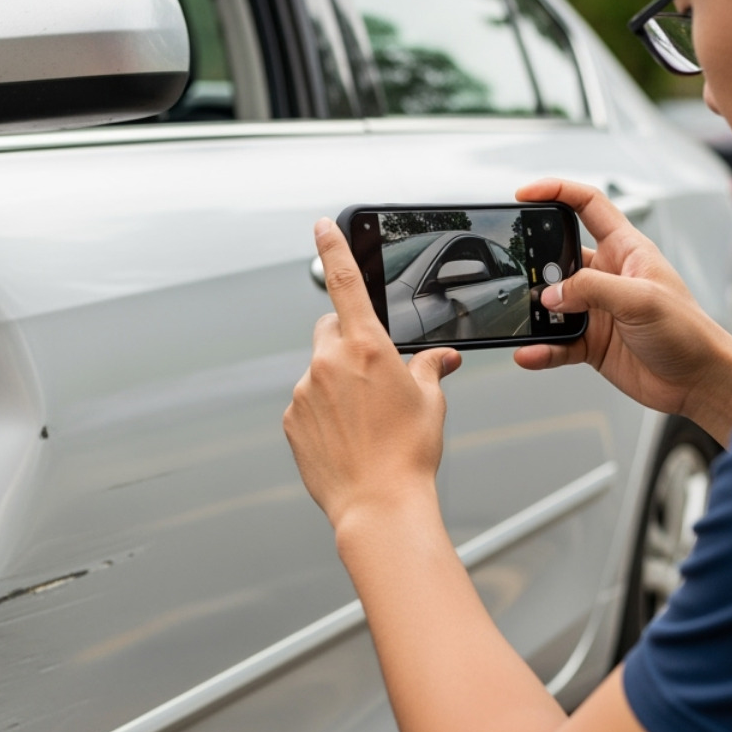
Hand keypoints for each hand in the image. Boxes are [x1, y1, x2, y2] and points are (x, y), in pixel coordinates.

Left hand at [284, 219, 461, 528]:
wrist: (378, 505)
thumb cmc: (408, 455)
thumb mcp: (431, 403)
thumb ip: (430, 369)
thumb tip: (440, 359)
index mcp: (367, 348)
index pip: (346, 283)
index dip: (334, 248)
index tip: (321, 226)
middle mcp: (328, 363)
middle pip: (331, 331)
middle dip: (348, 341)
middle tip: (373, 375)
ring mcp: (305, 392)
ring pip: (320, 372)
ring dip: (338, 384)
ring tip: (365, 422)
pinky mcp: (291, 420)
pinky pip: (308, 404)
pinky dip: (324, 412)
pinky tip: (347, 438)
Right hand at [513, 179, 731, 444]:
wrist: (700, 380)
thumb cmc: (688, 332)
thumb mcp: (641, 299)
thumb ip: (592, 289)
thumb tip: (551, 294)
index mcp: (626, 250)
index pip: (588, 206)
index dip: (557, 192)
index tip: (525, 194)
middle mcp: (608, 276)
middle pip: (559, 257)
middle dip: (536, 264)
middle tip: (521, 274)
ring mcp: (598, 310)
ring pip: (553, 304)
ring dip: (536, 314)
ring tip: (525, 320)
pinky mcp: (592, 342)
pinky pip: (556, 342)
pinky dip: (542, 348)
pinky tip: (531, 352)